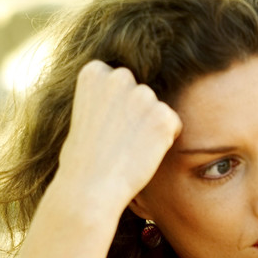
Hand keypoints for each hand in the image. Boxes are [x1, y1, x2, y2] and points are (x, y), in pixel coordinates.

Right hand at [56, 60, 181, 219]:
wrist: (90, 186)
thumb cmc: (83, 159)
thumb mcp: (84, 113)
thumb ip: (103, 97)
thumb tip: (126, 97)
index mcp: (94, 71)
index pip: (119, 81)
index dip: (116, 107)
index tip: (106, 127)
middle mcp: (119, 76)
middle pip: (140, 91)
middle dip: (136, 112)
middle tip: (120, 141)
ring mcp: (142, 95)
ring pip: (158, 108)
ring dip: (151, 127)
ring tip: (129, 149)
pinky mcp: (162, 116)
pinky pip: (174, 123)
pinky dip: (166, 140)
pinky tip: (144, 153)